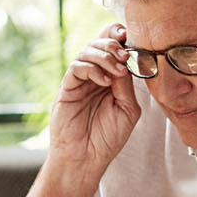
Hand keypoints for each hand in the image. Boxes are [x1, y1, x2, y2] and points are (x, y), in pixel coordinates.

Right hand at [46, 25, 140, 170]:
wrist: (86, 159)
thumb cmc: (107, 138)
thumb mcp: (127, 109)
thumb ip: (127, 85)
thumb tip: (126, 61)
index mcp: (110, 79)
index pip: (113, 49)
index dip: (118, 37)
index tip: (129, 37)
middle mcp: (94, 77)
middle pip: (99, 44)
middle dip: (113, 45)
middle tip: (124, 55)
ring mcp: (79, 82)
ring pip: (87, 51)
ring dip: (105, 56)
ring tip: (117, 70)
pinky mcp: (67, 88)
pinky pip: (76, 67)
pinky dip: (92, 69)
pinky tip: (105, 81)